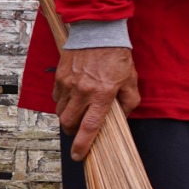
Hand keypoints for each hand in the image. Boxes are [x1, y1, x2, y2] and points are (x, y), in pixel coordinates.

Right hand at [54, 45, 138, 161]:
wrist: (98, 32)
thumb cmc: (117, 56)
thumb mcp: (131, 80)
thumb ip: (129, 102)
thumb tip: (124, 118)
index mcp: (102, 95)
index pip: (90, 127)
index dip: (83, 145)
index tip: (79, 156)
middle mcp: (83, 91)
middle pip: (69, 123)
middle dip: (72, 132)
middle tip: (78, 131)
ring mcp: (68, 84)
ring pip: (61, 112)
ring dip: (67, 117)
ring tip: (77, 112)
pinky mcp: (59, 76)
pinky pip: (56, 97)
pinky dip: (62, 102)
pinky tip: (72, 97)